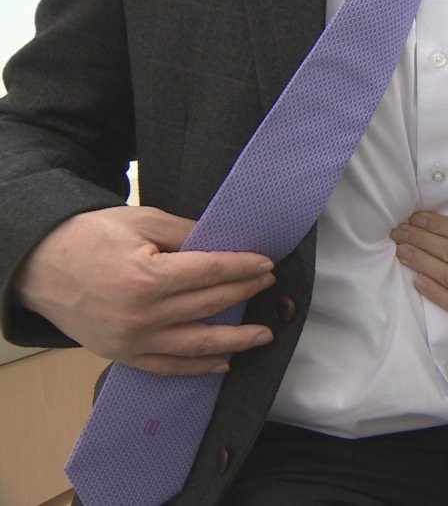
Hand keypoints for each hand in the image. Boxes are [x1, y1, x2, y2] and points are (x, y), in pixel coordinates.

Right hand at [13, 206, 276, 374]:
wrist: (38, 266)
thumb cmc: (88, 238)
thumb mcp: (139, 221)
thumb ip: (184, 233)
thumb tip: (224, 241)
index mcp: (147, 276)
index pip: (210, 272)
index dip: (243, 268)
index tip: (266, 263)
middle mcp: (142, 314)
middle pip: (209, 305)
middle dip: (244, 293)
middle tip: (268, 284)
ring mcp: (132, 340)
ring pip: (197, 343)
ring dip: (236, 340)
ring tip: (264, 334)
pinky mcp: (122, 355)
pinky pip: (168, 366)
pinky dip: (198, 368)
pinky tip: (223, 363)